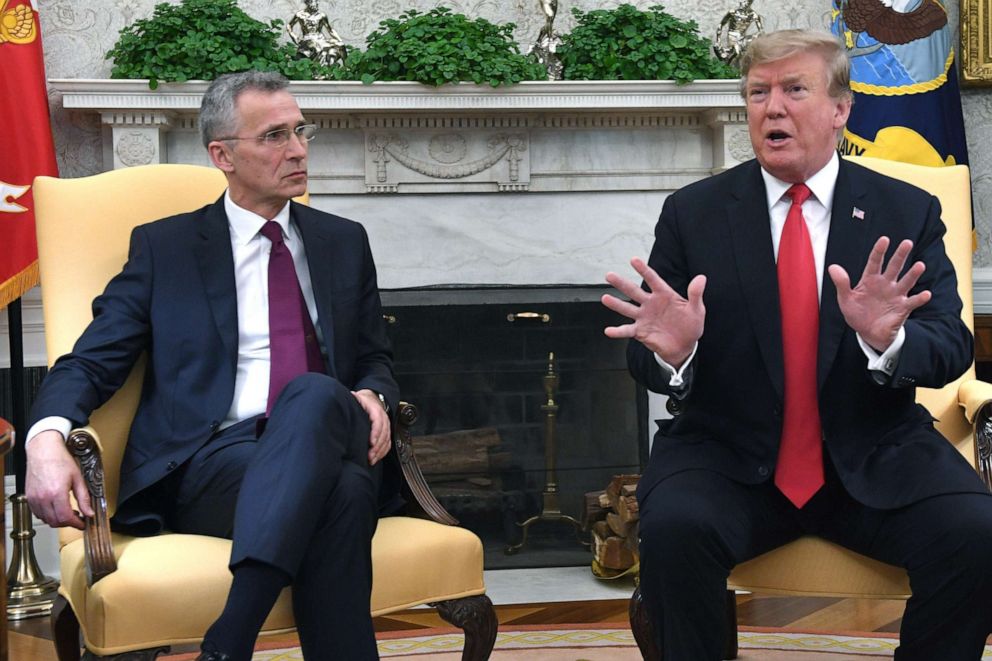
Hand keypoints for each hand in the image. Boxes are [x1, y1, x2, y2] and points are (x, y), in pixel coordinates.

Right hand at [25, 430, 93, 529]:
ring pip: (46, 519)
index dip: (76, 524)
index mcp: (57, 493)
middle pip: (55, 521)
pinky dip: (48, 515)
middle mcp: (43, 498)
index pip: (66, 518)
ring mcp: (34, 498)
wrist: (44, 451)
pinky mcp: (29, 497)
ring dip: (58, 520)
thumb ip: (84, 498)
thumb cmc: (60, 460)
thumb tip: (89, 513)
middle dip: (68, 523)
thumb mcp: (78, 478)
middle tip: (78, 517)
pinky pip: (38, 514)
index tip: (83, 524)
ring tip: (68, 512)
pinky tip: (56, 508)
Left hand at [352, 389, 391, 465]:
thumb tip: (351, 396)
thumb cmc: (364, 401)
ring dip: (380, 451)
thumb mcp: (358, 398)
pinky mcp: (386, 433)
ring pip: (387, 440)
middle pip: (384, 434)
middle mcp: (384, 419)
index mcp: (377, 411)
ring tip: (372, 460)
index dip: (376, 433)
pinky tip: (376, 458)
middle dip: (377, 446)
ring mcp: (386, 427)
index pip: (378, 422)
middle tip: (370, 456)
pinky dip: (383, 452)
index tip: (371, 443)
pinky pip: (388, 444)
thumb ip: (354, 399)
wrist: (373, 400)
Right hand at [602, 257, 706, 367]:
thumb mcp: (697, 310)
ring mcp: (644, 317)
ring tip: (605, 298)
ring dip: (616, 304)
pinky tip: (609, 331)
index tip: (633, 260)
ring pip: (627, 308)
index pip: (652, 279)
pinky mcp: (640, 331)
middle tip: (609, 275)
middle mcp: (650, 304)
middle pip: (633, 291)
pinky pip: (627, 330)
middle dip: (621, 283)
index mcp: (664, 295)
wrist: (685, 346)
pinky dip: (618, 331)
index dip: (643, 269)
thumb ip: (695, 294)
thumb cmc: (690, 325)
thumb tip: (701, 278)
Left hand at [828, 237, 930, 351]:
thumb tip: (832, 267)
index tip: (884, 240)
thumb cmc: (857, 313)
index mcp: (870, 280)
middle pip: (894, 267)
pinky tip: (926, 294)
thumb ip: (841, 283)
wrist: (868, 333)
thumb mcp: (845, 299)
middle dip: (900, 255)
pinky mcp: (903, 307)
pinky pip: (913, 302)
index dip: (879, 251)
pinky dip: (920, 298)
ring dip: (913, 274)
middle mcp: (885, 284)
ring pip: (906, 281)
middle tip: (907, 243)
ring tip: (920, 265)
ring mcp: (896, 295)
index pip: (875, 262)